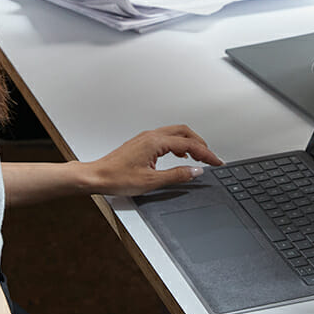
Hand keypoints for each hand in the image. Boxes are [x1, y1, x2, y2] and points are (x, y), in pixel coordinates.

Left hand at [84, 125, 224, 196]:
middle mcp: (151, 136)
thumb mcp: (152, 181)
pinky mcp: (141, 143)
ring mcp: (145, 138)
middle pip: (184, 132)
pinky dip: (178, 144)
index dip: (206, 154)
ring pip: (175, 133)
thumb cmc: (116, 177)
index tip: (217, 162)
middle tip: (210, 157)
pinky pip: (166, 138)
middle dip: (200, 144)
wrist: (96, 176)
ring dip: (189, 142)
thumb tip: (195, 171)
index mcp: (155, 142)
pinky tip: (179, 154)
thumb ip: (177, 175)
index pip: (189, 144)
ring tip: (199, 156)